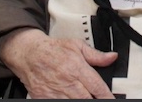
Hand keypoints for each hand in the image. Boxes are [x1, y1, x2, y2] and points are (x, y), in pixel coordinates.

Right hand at [0, 28, 116, 98]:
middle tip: (98, 98)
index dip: (107, 95)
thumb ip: (95, 54)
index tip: (111, 99)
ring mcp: (56, 92)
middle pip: (87, 98)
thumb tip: (112, 57)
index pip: (97, 86)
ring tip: (85, 97)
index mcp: (77, 67)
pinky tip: (71, 98)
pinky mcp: (45, 98)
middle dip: (95, 99)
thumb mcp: (76, 45)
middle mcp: (67, 81)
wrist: (29, 54)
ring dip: (81, 101)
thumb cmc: (52, 50)